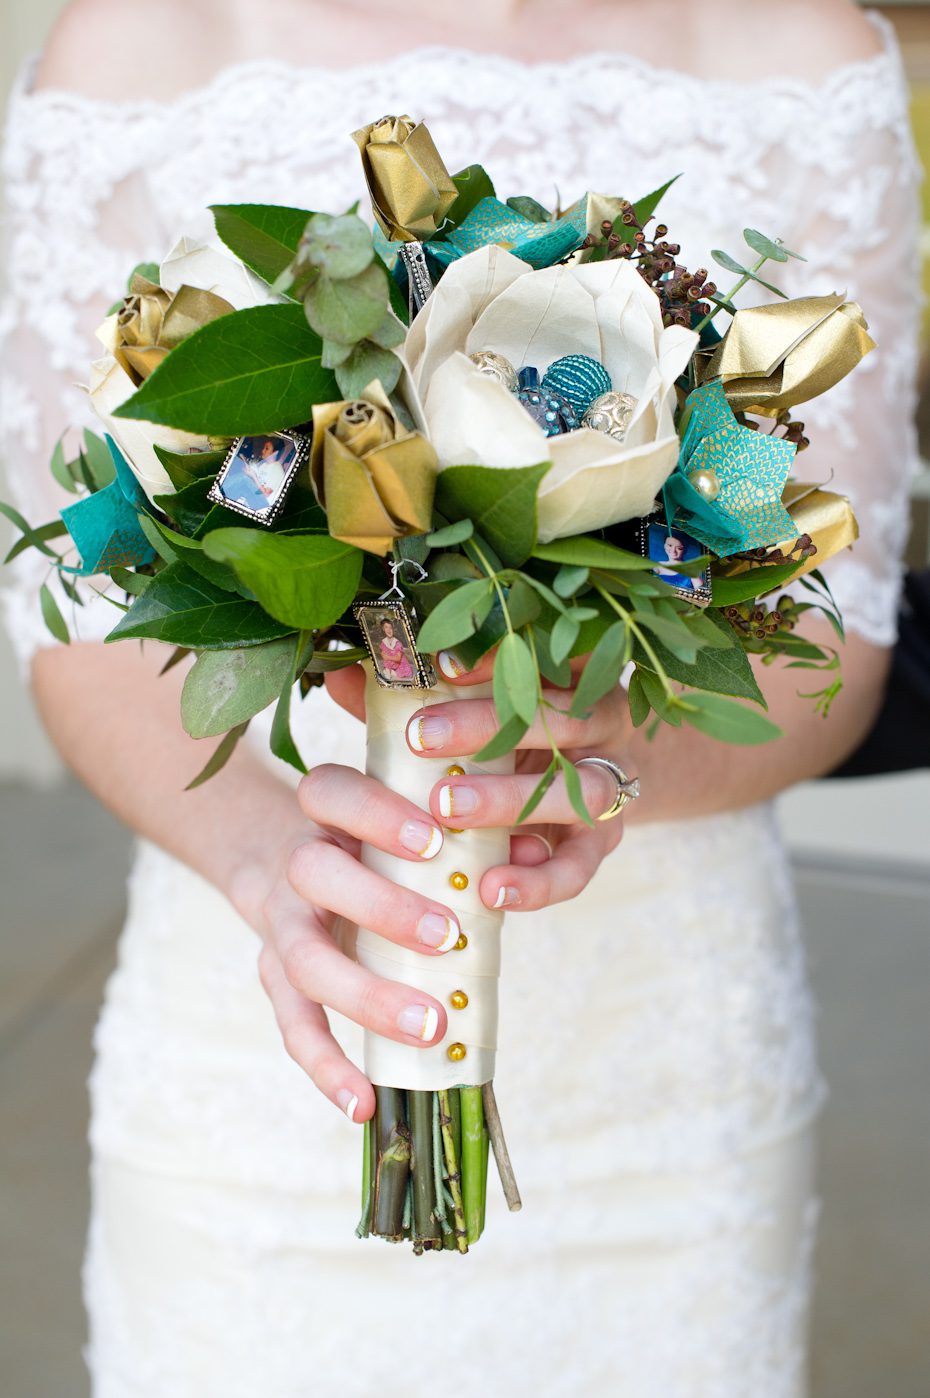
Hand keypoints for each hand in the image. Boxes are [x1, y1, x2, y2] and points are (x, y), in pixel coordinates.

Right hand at [231, 766, 480, 1124]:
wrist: (279, 855)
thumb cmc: (371, 841)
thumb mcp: (407, 822)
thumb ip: (468, 832)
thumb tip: (532, 846)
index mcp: (328, 812)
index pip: (332, 792)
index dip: (375, 813)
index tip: (433, 840)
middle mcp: (296, 864)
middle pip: (314, 872)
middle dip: (381, 906)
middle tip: (445, 934)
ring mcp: (282, 925)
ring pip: (303, 959)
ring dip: (365, 995)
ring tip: (428, 1026)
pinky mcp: (275, 977)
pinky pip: (294, 1027)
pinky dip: (326, 1068)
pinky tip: (363, 1104)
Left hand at [326, 655, 632, 912]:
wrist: (559, 799)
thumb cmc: (494, 743)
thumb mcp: (456, 713)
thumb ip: (407, 698)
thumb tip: (341, 674)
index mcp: (570, 673)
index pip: (549, 650)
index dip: (500, 655)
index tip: (440, 664)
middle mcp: (602, 724)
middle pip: (563, 715)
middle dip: (490, 726)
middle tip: (422, 739)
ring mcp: (609, 784)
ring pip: (580, 788)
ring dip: (510, 798)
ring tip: (447, 808)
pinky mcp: (601, 844)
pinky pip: (580, 866)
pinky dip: (537, 881)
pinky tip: (490, 886)